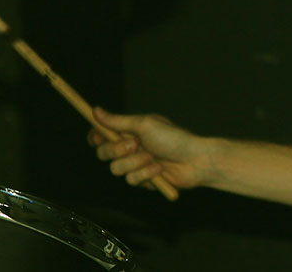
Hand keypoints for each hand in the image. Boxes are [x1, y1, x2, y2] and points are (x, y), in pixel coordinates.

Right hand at [89, 107, 204, 192]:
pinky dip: (145, 174)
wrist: (195, 161)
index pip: (102, 134)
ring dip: (135, 163)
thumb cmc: (174, 138)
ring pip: (116, 169)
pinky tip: (159, 169)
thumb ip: (118, 121)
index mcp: (130, 130)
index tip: (97, 138)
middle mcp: (131, 146)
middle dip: (117, 150)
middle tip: (134, 144)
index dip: (96, 137)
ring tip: (153, 157)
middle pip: (103, 153)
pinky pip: (131, 180)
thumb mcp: (145, 125)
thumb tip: (96, 110)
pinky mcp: (143, 179)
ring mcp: (136, 164)